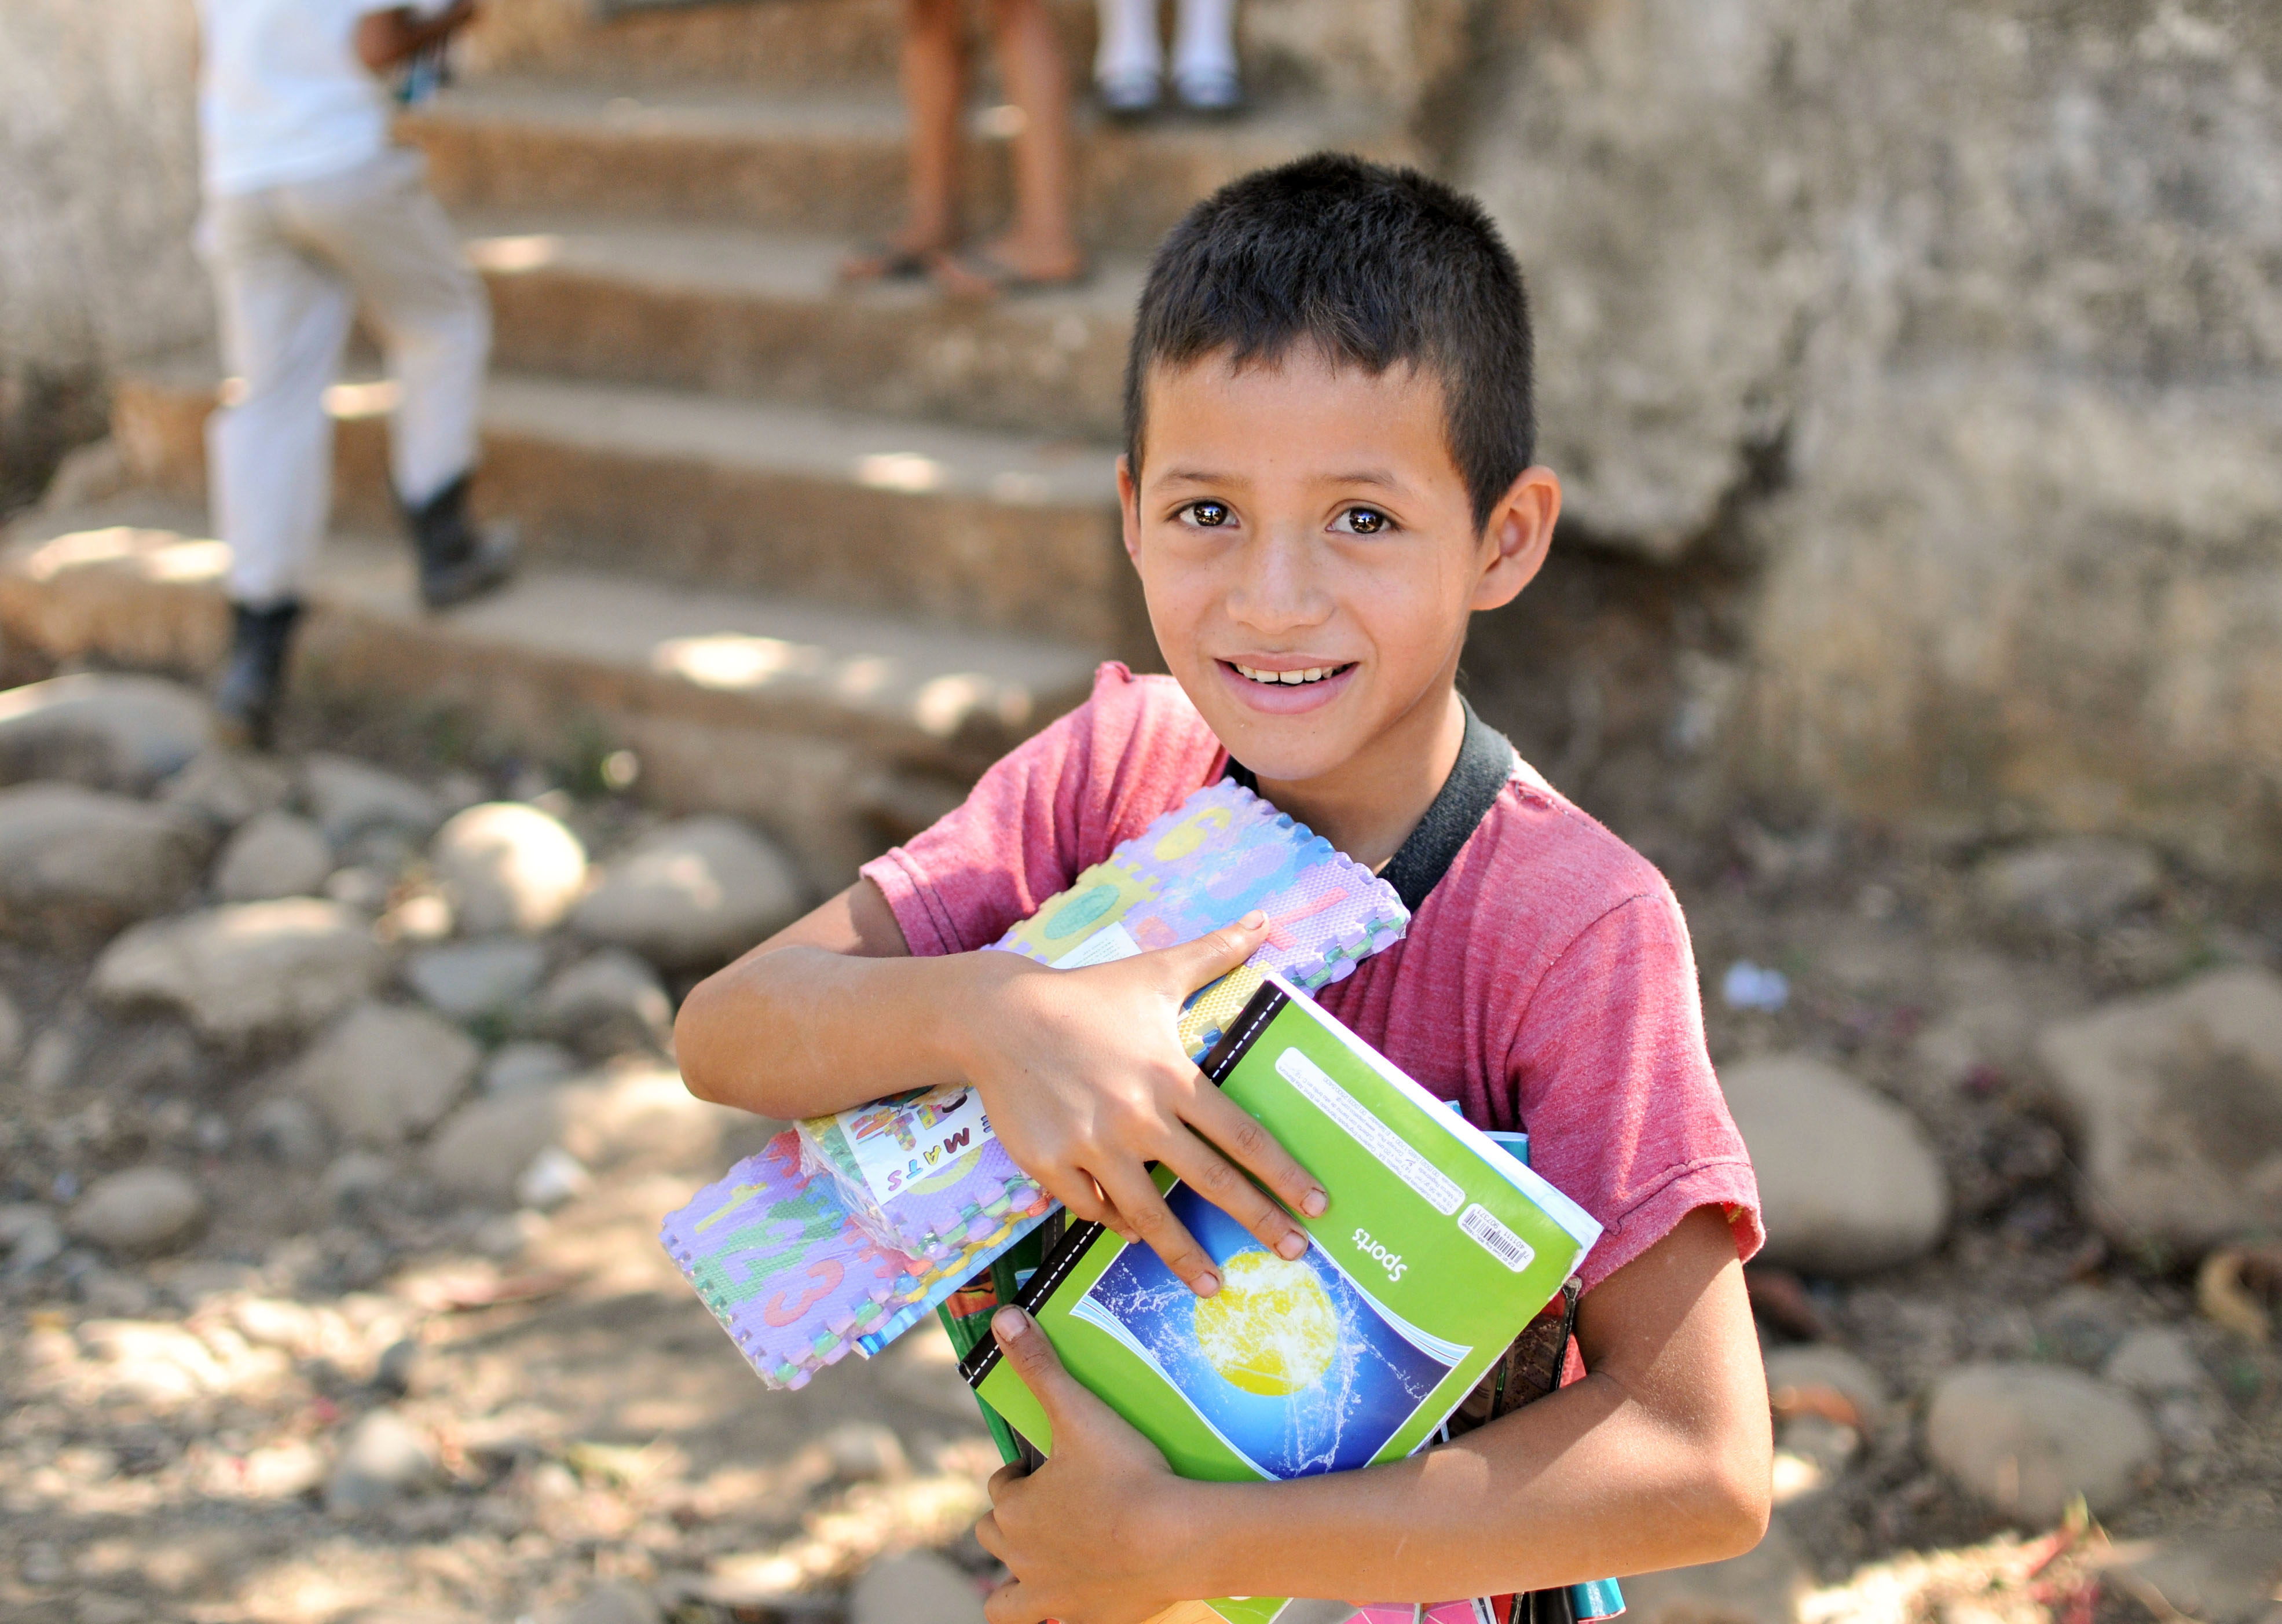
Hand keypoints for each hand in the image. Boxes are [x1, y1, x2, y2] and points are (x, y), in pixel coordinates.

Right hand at [955, 914, 1326, 1295]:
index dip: (1283, 1173)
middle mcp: (1138, 1117)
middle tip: (1293, 1256)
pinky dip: (1113, 1222)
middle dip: (1257, 1222)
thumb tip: (1265, 919)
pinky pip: (1091, 1208)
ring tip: (1211, 1285)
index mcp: (1171, 1077)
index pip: (1242, 1135)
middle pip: (1210, 1182)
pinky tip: (1131, 1233)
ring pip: (1148, 1214)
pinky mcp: (1050, 1163)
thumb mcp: (1154, 971)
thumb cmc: (1086, 995)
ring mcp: (1092, 1145)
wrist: (998, 1015)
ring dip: (1183, 1254)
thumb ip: (1214, 953)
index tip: (1316, 1205)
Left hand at [975, 1308, 1201, 1623]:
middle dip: (1017, 1519)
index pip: (1002, 1486)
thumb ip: (1040, 1365)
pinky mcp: (1082, 1620)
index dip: (1022, 1473)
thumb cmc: (1128, 1474)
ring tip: (1047, 1557)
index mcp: (1014, 1509)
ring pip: (1002, 1598)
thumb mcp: (1079, 1411)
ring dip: (1015, 1578)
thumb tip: (1002, 1317)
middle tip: (1059, 1502)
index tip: (1050, 1465)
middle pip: (997, 1534)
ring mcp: (1049, 1596)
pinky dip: (1049, 1613)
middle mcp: (1020, 1557)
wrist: (1176, 1539)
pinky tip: (1075, 1595)